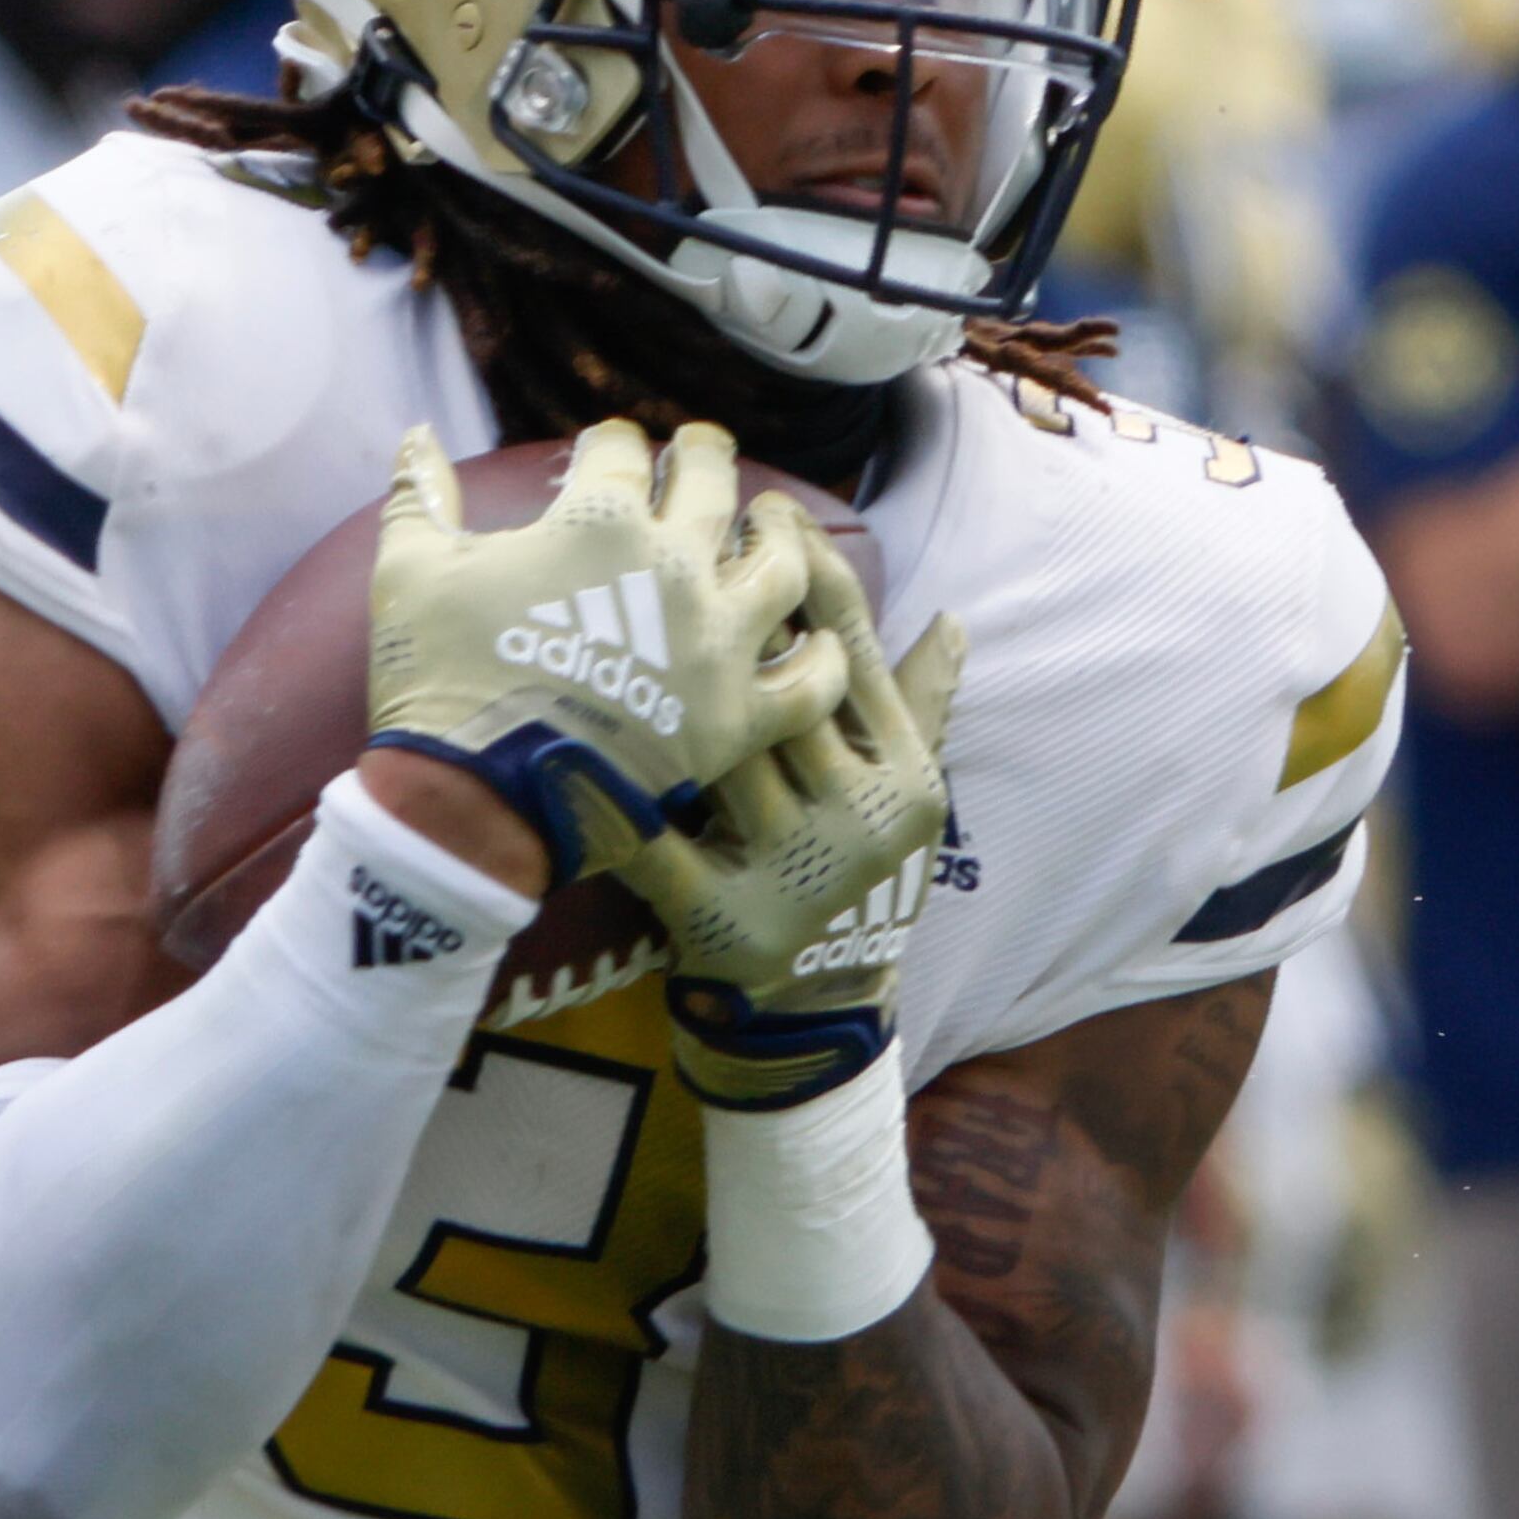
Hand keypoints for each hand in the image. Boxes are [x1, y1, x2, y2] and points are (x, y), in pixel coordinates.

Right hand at [366, 419, 846, 882]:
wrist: (474, 805)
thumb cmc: (439, 680)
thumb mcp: (409, 571)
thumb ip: (420, 495)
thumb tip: (417, 435)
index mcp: (598, 523)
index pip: (619, 450)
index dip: (609, 444)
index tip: (605, 451)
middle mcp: (674, 570)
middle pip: (713, 483)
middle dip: (702, 455)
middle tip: (698, 452)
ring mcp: (715, 646)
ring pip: (783, 567)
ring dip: (780, 538)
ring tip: (770, 529)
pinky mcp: (736, 720)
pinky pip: (810, 683)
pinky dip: (821, 660)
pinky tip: (815, 644)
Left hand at [628, 539, 965, 1108]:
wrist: (820, 1012)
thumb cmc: (857, 881)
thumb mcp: (905, 800)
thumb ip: (923, 708)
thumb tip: (954, 621)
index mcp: (905, 775)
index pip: (855, 651)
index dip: (809, 572)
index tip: (764, 506)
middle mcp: (863, 816)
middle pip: (783, 686)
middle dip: (725, 604)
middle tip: (671, 525)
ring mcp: (802, 870)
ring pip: (722, 749)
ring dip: (664, 678)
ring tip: (611, 600)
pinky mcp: (732, 920)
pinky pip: (660, 843)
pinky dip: (613, 797)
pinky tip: (563, 746)